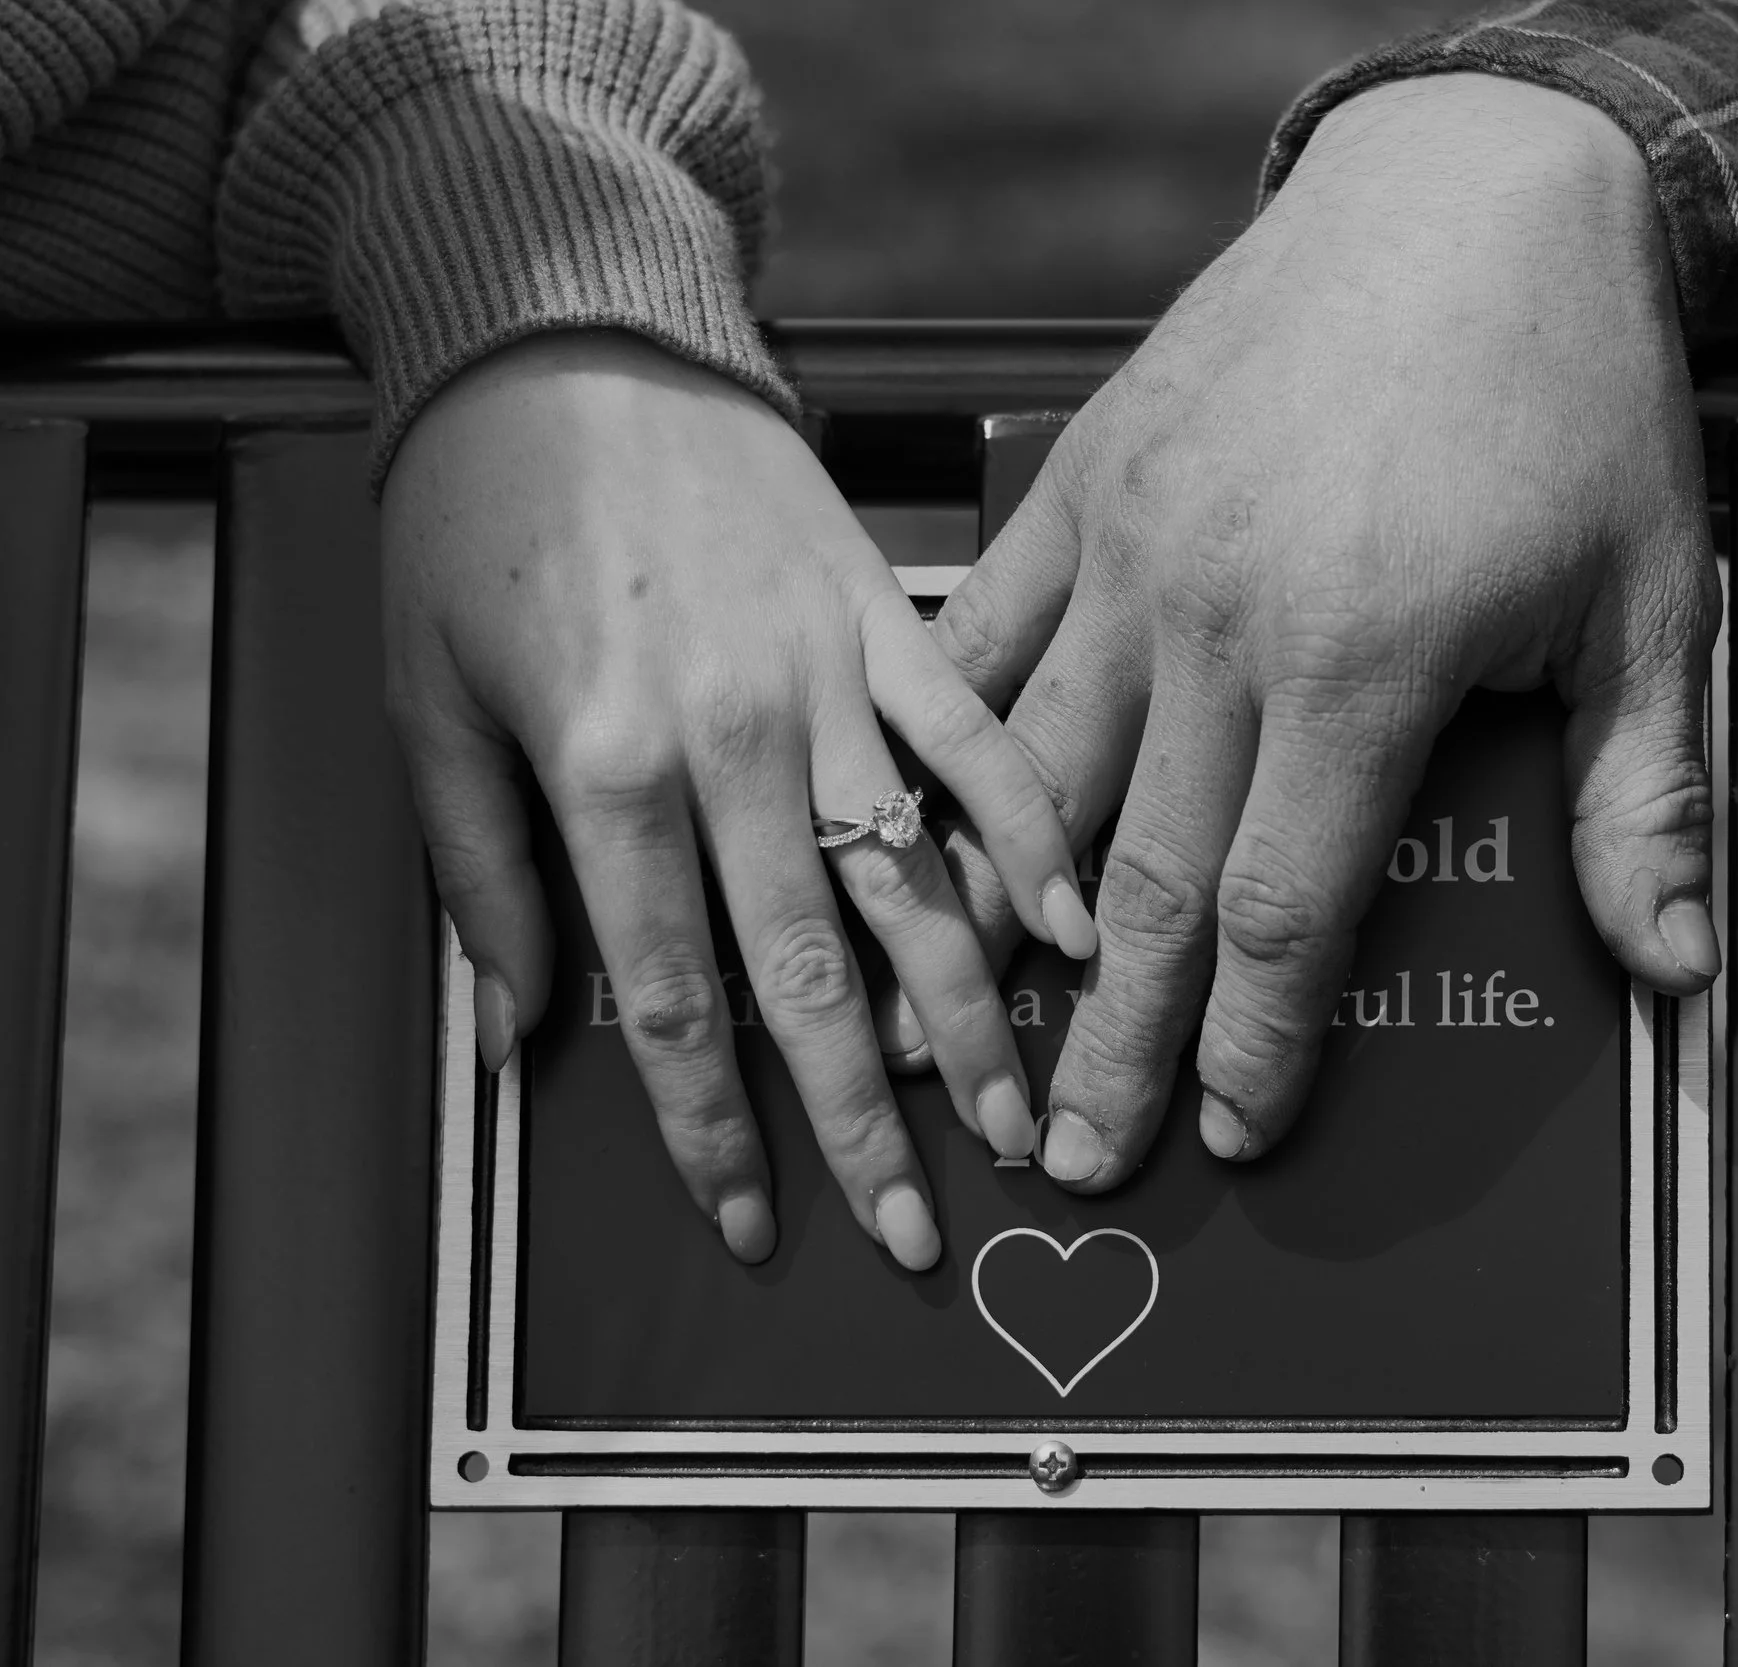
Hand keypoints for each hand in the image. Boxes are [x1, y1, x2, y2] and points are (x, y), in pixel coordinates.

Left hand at [381, 331, 1096, 1266]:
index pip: (669, 999)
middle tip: (915, 1236)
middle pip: (813, 976)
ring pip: (915, 883)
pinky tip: (1075, 926)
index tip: (750, 1222)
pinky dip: (1033, 836)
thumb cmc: (474, 519)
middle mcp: (731, 740)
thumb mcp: (424, 701)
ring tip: (1013, 1123)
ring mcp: (826, 678)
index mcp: (604, 769)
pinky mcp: (891, 620)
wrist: (566, 334)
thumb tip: (522, 1034)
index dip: (711, 1129)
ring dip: (971, 1019)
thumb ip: (483, 876)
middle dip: (863, 1125)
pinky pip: (981, 744)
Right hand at [929, 74, 1719, 1191]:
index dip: (1249, 1042)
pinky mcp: (1081, 481)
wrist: (1472, 188)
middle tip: (1069, 1159)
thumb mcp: (1648, 599)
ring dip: (1005, 927)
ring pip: (1033, 782)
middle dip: (1107, 1041)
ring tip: (972, 1033)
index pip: (1282, 906)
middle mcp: (1220, 619)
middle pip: (1140, 882)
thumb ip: (1641, 796)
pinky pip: (984, 644)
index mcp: (1362, 661)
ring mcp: (1131, 548)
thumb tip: (1676, 970)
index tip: (1229, 1135)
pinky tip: (931, 833)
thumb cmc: (1573, 398)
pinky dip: (953, 751)